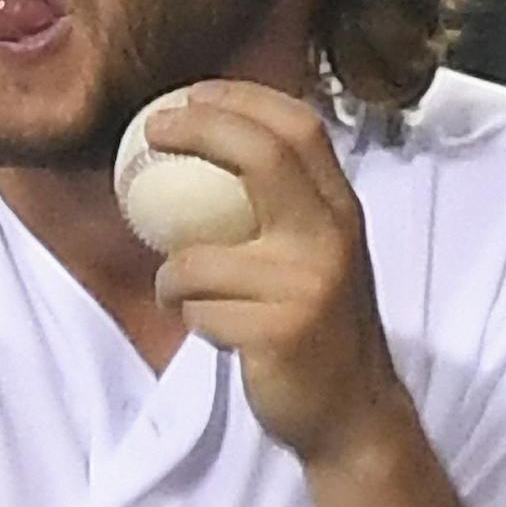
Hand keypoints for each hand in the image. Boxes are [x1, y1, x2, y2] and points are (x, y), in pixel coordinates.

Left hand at [145, 79, 412, 466]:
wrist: (352, 413)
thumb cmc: (317, 326)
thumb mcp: (316, 253)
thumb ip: (282, 205)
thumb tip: (208, 145)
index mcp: (340, 210)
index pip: (299, 128)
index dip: (242, 99)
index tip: (191, 93)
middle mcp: (331, 237)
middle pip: (263, 155)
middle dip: (201, 129)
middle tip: (153, 128)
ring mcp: (306, 284)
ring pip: (198, 257)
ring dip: (172, 279)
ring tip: (181, 293)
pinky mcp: (279, 331)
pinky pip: (200, 312)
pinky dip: (192, 320)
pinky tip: (214, 332)